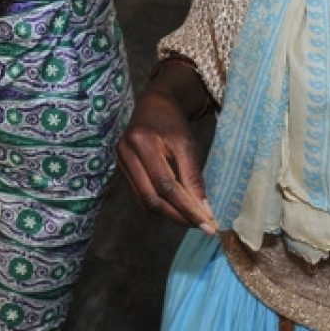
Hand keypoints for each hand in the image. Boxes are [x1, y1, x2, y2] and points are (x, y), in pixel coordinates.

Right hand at [115, 88, 216, 232]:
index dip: (187, 207)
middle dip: (178, 215)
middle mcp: (126, 153)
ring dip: (170, 213)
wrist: (153, 104)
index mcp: (142, 142)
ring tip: (192, 219)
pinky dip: (159, 205)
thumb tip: (205, 209)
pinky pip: (140, 195)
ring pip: (145, 200)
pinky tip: (176, 208)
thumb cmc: (172, 121)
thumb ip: (193, 176)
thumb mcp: (187, 143)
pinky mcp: (122, 169)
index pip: (166, 185)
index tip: (208, 223)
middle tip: (202, 226)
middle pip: (152, 197)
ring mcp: (121, 162)